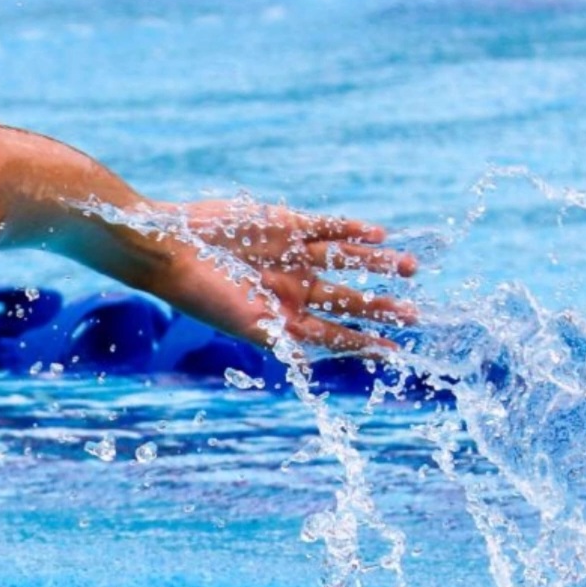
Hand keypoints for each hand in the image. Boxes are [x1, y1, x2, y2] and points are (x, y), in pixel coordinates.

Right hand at [142, 198, 418, 352]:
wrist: (171, 248)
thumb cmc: (201, 294)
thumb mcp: (242, 323)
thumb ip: (278, 338)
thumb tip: (309, 362)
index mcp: (282, 317)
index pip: (334, 334)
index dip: (365, 343)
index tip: (395, 352)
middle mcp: (292, 287)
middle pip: (347, 299)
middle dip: (380, 306)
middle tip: (414, 314)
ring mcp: (290, 255)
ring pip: (345, 260)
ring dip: (376, 264)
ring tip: (411, 266)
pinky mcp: (283, 224)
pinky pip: (327, 227)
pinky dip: (351, 230)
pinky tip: (378, 235)